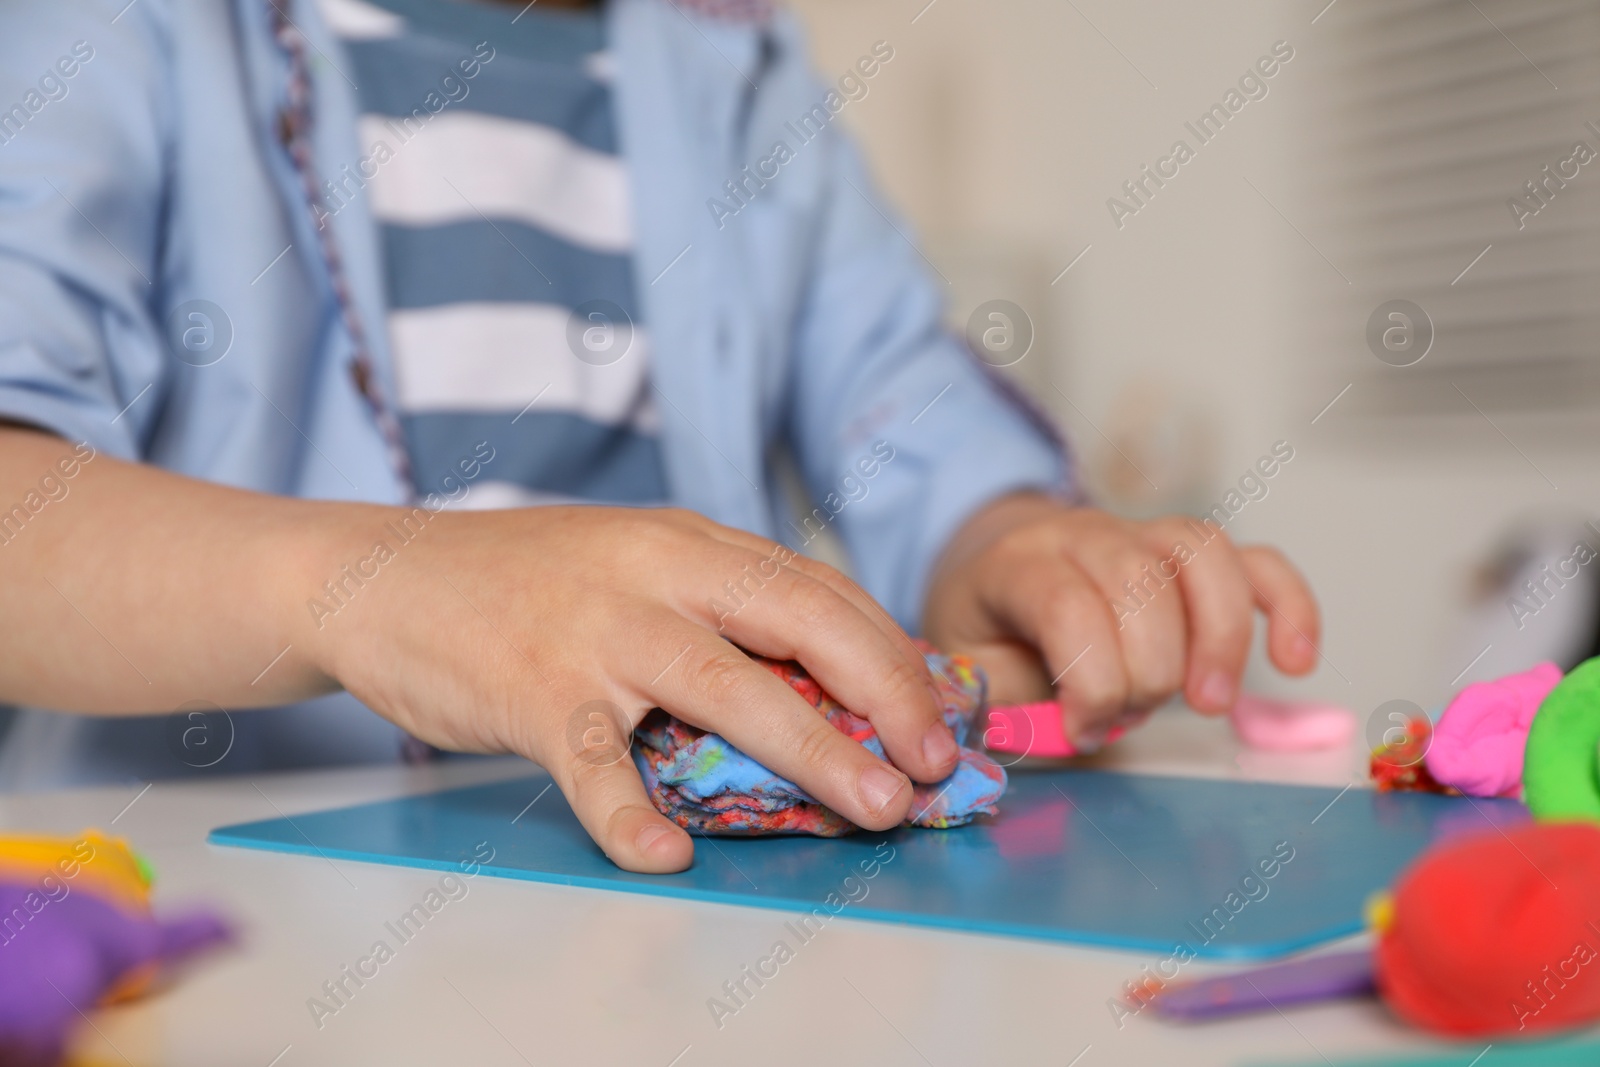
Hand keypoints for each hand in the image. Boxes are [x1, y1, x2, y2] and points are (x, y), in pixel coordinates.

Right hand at [313, 506, 957, 872]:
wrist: (385, 575)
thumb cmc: (526, 583)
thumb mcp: (633, 568)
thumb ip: (716, 611)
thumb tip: (820, 687)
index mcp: (690, 543)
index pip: (817, 588)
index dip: (890, 652)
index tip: (940, 712)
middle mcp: (655, 574)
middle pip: (795, 622)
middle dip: (882, 693)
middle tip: (933, 763)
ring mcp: (593, 630)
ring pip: (720, 687)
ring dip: (810, 749)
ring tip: (871, 807)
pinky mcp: (531, 690)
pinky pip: (594, 762)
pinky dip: (629, 814)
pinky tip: (667, 856)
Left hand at [921, 493, 1319, 744]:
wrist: (993, 565)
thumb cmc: (989, 629)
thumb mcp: (969, 668)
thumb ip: (1007, 700)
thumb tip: (1062, 729)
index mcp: (1018, 563)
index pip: (1069, 605)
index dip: (1087, 681)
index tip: (1081, 729)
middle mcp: (1083, 533)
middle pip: (1141, 585)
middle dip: (1147, 671)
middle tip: (1128, 716)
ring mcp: (1142, 532)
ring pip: (1202, 558)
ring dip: (1218, 638)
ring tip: (1208, 704)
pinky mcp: (1189, 552)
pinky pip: (1253, 559)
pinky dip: (1286, 605)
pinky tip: (1296, 661)